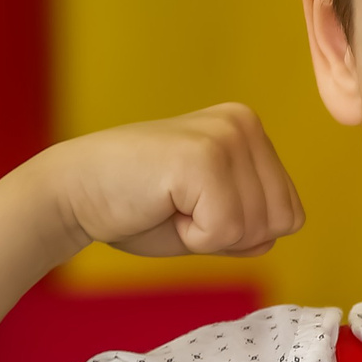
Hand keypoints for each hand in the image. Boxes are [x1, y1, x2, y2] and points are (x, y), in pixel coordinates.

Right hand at [33, 102, 302, 258]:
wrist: (71, 193)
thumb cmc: (136, 208)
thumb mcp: (210, 219)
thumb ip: (251, 224)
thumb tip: (284, 229)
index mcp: (250, 131)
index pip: (290, 213)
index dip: (242, 232)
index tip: (194, 209)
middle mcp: (244, 123)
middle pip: (281, 221)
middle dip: (230, 234)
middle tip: (179, 209)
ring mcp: (226, 136)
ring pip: (256, 228)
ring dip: (209, 234)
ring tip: (169, 204)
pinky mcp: (204, 157)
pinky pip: (226, 230)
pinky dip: (193, 237)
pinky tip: (162, 206)